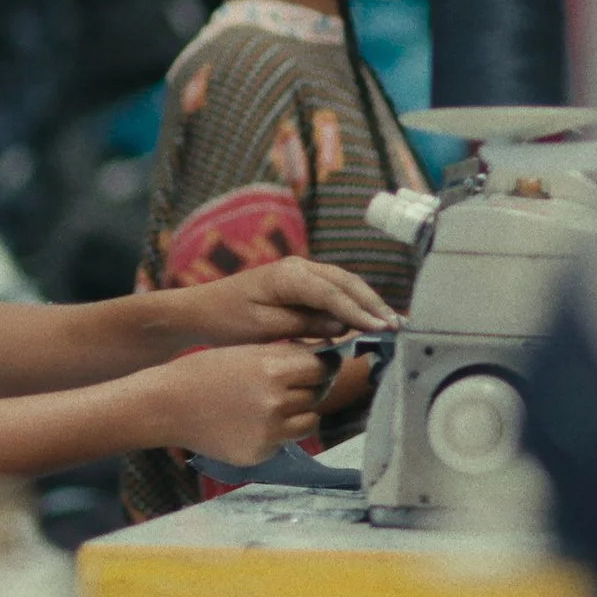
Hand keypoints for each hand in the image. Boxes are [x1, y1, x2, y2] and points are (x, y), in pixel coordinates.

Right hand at [154, 343, 328, 464]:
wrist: (167, 406)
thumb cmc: (204, 372)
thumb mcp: (245, 353)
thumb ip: (284, 358)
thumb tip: (323, 362)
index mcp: (273, 369)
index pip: (321, 368)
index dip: (316, 367)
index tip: (309, 368)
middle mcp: (276, 401)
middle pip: (317, 395)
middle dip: (306, 389)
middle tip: (283, 387)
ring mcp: (270, 431)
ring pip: (309, 422)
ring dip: (299, 414)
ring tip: (271, 407)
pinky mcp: (261, 453)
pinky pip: (285, 441)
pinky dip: (276, 434)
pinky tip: (250, 424)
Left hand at [183, 257, 394, 346]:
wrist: (199, 311)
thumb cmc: (225, 320)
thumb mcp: (263, 328)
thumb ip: (302, 325)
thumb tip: (340, 328)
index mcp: (288, 274)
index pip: (333, 294)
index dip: (360, 312)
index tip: (381, 329)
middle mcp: (298, 267)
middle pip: (346, 283)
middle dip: (373, 305)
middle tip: (396, 328)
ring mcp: (300, 273)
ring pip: (344, 285)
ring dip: (367, 304)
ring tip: (390, 325)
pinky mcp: (300, 284)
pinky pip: (333, 292)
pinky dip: (352, 305)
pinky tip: (367, 322)